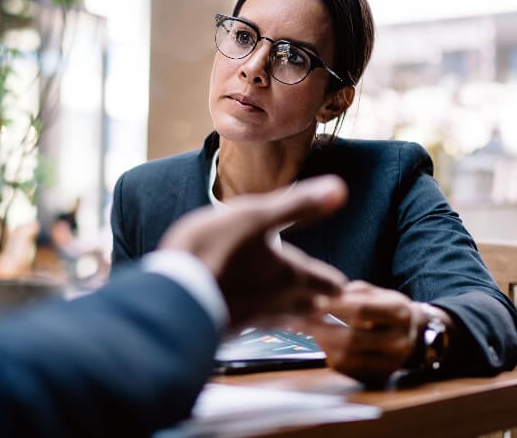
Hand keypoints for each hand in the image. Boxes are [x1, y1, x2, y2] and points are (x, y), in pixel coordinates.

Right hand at [159, 175, 349, 328]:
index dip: (335, 281)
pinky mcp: (227, 327)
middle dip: (319, 301)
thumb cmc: (214, 250)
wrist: (172, 295)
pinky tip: (254, 317)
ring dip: (297, 315)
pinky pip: (255, 324)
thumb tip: (341, 189)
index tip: (344, 285)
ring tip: (303, 314)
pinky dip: (263, 319)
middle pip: (308, 306)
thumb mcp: (256, 216)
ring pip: (284, 318)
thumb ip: (298, 206)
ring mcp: (251, 318)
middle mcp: (276, 301)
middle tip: (329, 302)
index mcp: (289, 274)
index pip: (324, 281)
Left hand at [306, 281, 452, 386]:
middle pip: (352, 338)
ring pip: (346, 357)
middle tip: (301, 319)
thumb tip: (327, 295)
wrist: (414, 336)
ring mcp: (390, 363)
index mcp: (399, 314)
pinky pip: (346, 369)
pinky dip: (329, 354)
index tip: (313, 301)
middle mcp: (398, 341)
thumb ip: (355, 292)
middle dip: (322, 328)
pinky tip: (323, 343)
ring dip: (322, 343)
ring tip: (308, 330)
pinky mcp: (379, 377)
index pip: (362, 310)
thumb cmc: (389, 310)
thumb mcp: (380, 293)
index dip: (334, 306)